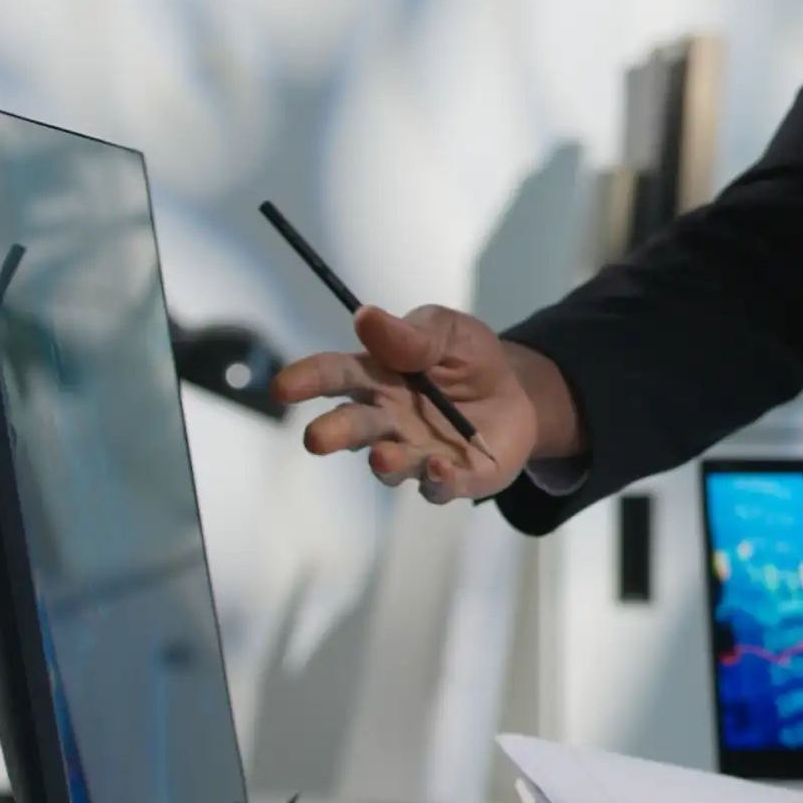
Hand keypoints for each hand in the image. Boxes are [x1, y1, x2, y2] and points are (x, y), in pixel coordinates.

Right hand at [270, 304, 543, 502]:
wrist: (518, 395)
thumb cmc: (470, 359)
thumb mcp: (450, 332)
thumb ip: (413, 332)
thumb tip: (366, 316)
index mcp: (377, 378)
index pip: (335, 376)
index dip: (308, 379)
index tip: (284, 386)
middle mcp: (387, 422)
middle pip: (353, 427)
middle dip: (333, 432)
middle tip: (317, 438)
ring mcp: (417, 453)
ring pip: (391, 464)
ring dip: (385, 462)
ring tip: (383, 456)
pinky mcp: (452, 478)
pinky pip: (440, 486)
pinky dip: (438, 481)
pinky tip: (440, 468)